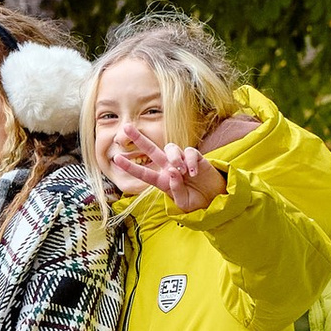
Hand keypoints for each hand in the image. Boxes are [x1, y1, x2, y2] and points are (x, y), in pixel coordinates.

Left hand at [100, 119, 223, 213]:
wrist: (214, 199)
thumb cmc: (196, 202)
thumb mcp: (183, 203)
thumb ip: (175, 190)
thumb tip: (172, 172)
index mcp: (162, 181)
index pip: (143, 172)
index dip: (130, 166)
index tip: (116, 159)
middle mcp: (168, 168)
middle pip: (151, 150)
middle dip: (138, 138)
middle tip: (126, 127)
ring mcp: (181, 161)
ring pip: (170, 148)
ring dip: (173, 157)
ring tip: (181, 171)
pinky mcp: (195, 157)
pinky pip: (188, 152)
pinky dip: (190, 160)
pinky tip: (193, 172)